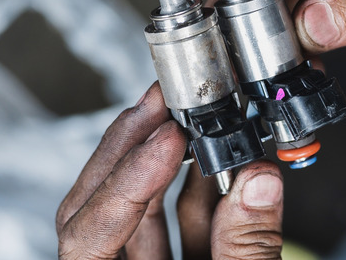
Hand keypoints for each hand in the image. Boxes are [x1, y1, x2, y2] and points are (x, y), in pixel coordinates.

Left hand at [56, 83, 283, 258]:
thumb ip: (246, 248)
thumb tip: (258, 181)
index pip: (88, 236)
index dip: (128, 181)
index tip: (167, 141)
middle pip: (94, 205)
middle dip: (130, 146)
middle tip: (160, 101)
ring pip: (134, 208)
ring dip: (164, 158)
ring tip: (189, 117)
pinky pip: (169, 222)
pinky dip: (194, 187)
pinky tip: (215, 155)